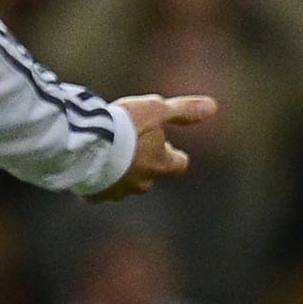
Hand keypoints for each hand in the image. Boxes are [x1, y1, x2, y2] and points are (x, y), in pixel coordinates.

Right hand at [88, 94, 218, 201]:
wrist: (88, 145)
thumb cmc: (127, 125)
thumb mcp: (157, 109)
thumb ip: (184, 110)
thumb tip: (214, 107)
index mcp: (161, 163)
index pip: (179, 164)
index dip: (174, 154)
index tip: (167, 145)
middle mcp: (143, 182)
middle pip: (151, 176)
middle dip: (145, 163)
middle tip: (134, 145)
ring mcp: (118, 192)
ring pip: (125, 183)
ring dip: (121, 171)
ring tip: (109, 152)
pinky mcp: (94, 196)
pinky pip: (99, 189)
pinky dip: (97, 178)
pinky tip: (89, 163)